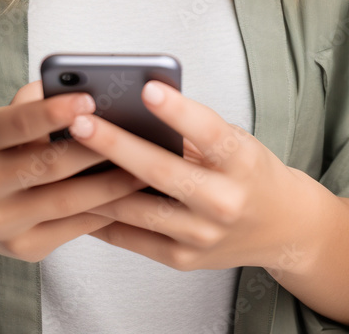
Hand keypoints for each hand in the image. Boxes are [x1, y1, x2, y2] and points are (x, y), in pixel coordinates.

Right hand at [0, 80, 148, 262]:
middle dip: (94, 149)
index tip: (89, 99)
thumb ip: (39, 100)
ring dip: (110, 184)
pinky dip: (105, 210)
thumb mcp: (6, 117)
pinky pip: (73, 227)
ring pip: (66, 200)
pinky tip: (130, 196)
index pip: (17, 123)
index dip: (54, 112)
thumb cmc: (1, 147)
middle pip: (48, 164)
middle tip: (135, 135)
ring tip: (144, 167)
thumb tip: (89, 90)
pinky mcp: (22, 248)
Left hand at [64, 80, 319, 273]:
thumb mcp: (235, 140)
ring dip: (97, 182)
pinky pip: (133, 237)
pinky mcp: (183, 259)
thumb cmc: (249, 170)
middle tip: (80, 121)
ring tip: (65, 156)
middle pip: (163, 172)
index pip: (209, 132)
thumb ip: (192, 130)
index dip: (178, 112)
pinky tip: (76, 193)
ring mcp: (203, 236)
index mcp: (242, 161)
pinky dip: (102, 215)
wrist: (283, 226)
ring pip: (139, 209)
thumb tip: (131, 106)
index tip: (148, 89)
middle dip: (117, 145)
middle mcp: (225, 201)